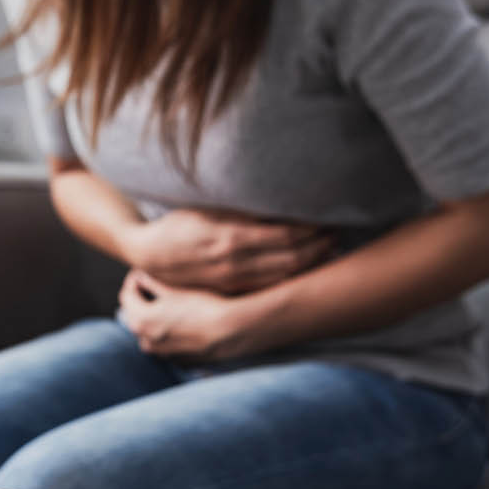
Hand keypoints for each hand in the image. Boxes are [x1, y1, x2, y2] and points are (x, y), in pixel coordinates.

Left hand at [118, 270, 276, 359]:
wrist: (232, 331)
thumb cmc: (204, 306)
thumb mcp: (174, 290)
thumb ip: (152, 283)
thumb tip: (140, 276)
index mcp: (140, 320)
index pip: (126, 295)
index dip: (134, 281)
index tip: (143, 273)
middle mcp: (146, 341)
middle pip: (136, 315)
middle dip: (143, 300)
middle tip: (156, 286)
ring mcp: (162, 355)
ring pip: (151, 332)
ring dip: (155, 318)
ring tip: (173, 305)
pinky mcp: (178, 361)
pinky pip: (167, 344)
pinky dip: (170, 333)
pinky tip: (186, 322)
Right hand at [119, 209, 332, 294]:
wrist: (150, 255)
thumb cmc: (178, 223)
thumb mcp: (206, 206)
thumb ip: (241, 207)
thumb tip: (277, 198)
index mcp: (231, 237)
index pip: (286, 234)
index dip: (313, 228)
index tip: (329, 216)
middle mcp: (236, 262)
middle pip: (293, 257)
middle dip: (320, 245)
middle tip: (339, 231)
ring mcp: (234, 280)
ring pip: (285, 275)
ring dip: (311, 262)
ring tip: (330, 248)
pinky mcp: (231, 289)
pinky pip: (270, 286)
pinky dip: (293, 277)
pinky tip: (306, 268)